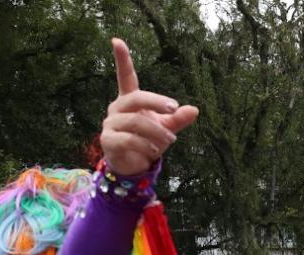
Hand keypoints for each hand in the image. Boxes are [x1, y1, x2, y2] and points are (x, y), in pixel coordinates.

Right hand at [101, 38, 197, 175]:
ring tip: (170, 140)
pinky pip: (129, 140)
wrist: (133, 165)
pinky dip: (146, 146)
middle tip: (174, 108)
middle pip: (136, 98)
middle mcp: (117, 108)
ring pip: (136, 122)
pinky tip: (155, 151)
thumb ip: (178, 118)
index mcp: (130, 99)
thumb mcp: (167, 127)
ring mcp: (110, 124)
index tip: (116, 40)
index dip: (122, 59)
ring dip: (157, 132)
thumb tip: (195, 110)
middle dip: (156, 102)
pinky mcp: (108, 141)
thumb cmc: (149, 140)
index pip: (125, 76)